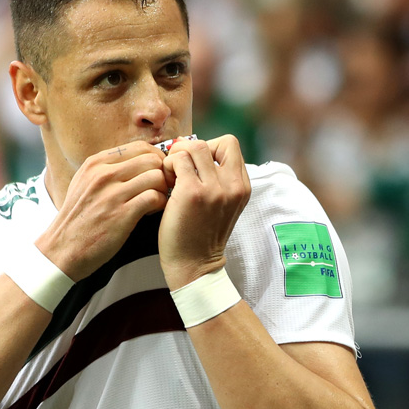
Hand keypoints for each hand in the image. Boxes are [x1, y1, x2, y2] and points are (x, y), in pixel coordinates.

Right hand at [37, 141, 168, 280]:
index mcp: (95, 163)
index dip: (155, 159)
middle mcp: (103, 174)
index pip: (139, 147)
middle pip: (151, 159)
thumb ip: (107, 169)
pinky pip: (154, 197)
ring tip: (154, 200)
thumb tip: (136, 160)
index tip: (157, 172)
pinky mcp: (121, 214)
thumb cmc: (78, 218)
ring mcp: (112, 194)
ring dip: (162, 189)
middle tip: (160, 188)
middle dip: (162, 173)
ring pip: (156, 176)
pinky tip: (151, 211)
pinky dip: (159, 204)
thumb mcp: (84, 183)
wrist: (63, 248)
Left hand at [159, 135, 250, 289]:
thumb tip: (193, 149)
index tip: (196, 165)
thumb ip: (218, 179)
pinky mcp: (192, 193)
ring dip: (178, 156)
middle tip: (180, 168)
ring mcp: (214, 189)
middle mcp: (232, 186)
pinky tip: (166, 183)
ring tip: (173, 175)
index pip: (230, 145)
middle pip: (214, 142)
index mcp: (242, 187)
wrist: (194, 266)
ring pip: (195, 146)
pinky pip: (178, 160)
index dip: (210, 148)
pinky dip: (168, 166)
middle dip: (192, 149)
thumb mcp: (222, 205)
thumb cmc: (201, 235)